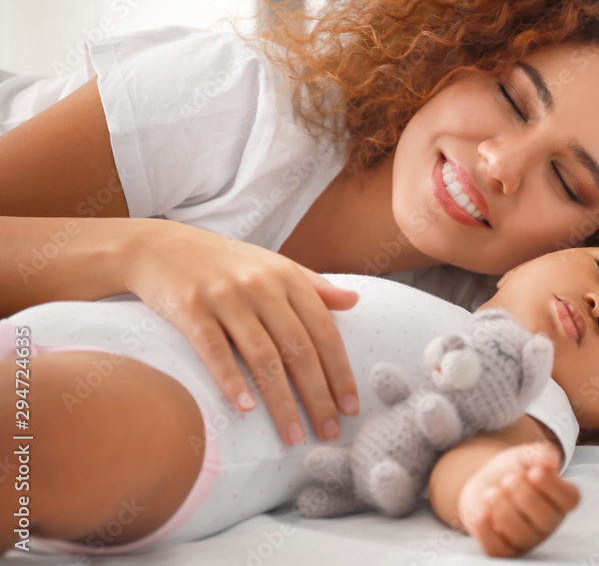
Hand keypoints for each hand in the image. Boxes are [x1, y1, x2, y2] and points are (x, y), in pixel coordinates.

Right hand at [122, 218, 359, 444]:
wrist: (158, 245)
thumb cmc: (224, 262)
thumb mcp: (273, 265)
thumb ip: (314, 285)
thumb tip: (355, 301)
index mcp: (287, 277)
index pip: (324, 331)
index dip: (340, 372)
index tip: (351, 408)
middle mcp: (261, 286)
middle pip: (298, 349)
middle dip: (318, 396)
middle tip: (329, 433)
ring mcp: (225, 297)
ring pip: (262, 356)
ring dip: (281, 402)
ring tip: (293, 436)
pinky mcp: (190, 308)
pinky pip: (215, 350)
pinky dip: (232, 381)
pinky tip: (246, 409)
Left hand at [458, 442, 579, 556]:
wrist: (483, 484)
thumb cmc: (511, 471)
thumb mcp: (524, 456)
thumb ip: (538, 454)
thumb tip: (551, 459)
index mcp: (560, 499)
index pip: (569, 499)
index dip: (552, 486)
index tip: (533, 472)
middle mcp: (548, 523)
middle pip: (545, 518)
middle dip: (523, 495)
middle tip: (508, 479)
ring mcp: (527, 539)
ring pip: (521, 534)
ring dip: (503, 509)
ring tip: (491, 492)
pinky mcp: (504, 549)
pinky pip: (499, 549)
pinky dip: (486, 530)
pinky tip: (481, 513)